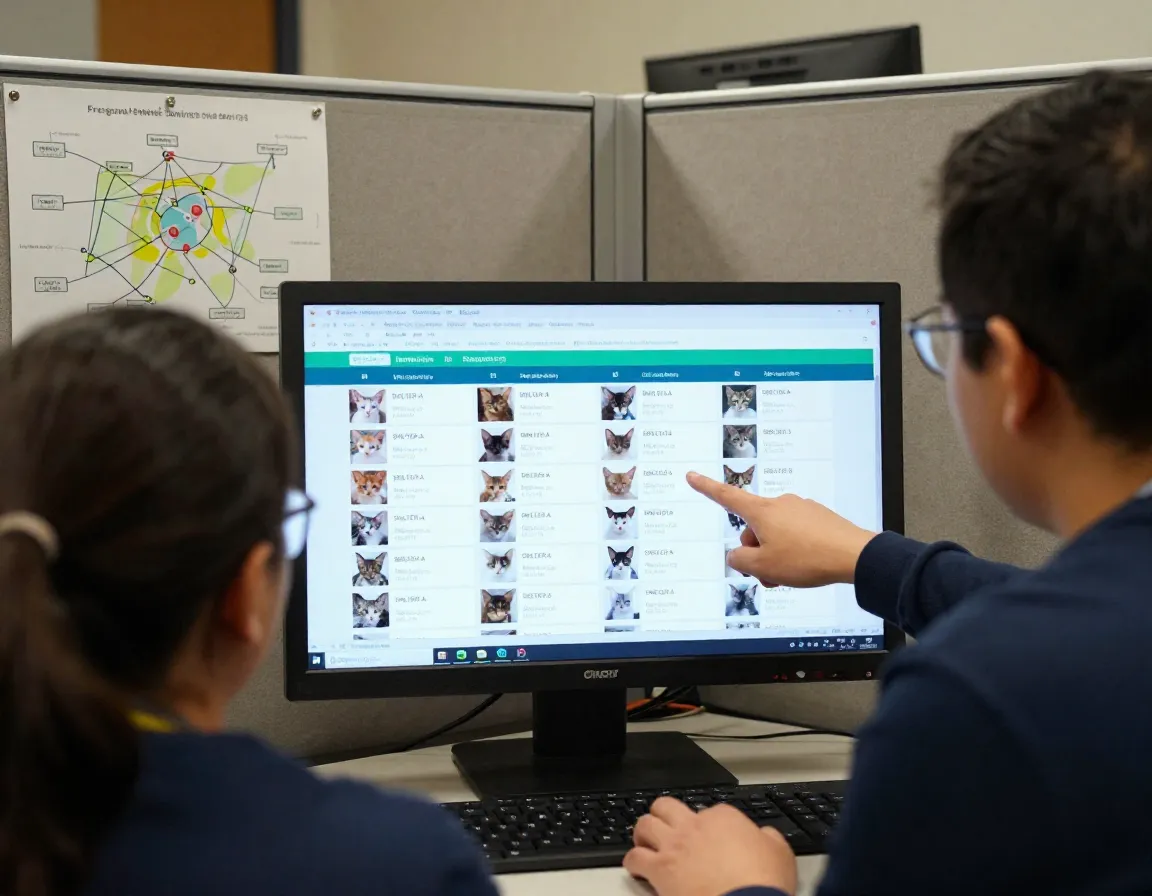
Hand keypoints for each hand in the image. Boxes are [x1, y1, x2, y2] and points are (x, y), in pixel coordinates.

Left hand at [626, 798, 796, 895]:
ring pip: (645, 824)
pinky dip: (633, 861)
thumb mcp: (780, 854)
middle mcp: (694, 825)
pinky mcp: (660, 869)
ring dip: (643, 833)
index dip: (707, 825)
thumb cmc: (762, 884)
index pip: (709, 810)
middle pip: (666, 806)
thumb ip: (769, 839)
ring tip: (646, 843)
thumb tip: (766, 836)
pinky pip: (635, 858)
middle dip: (663, 815)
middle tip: (664, 827)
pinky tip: (637, 867)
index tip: (707, 836)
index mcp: (724, 818)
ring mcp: (674, 845)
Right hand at [688, 472, 875, 587]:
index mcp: (762, 511)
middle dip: (756, 551)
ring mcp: (801, 509)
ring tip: (790, 574)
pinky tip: (806, 564)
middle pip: (754, 528)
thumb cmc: (807, 559)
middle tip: (769, 572)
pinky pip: (796, 534)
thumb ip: (740, 561)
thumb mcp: (763, 567)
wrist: (853, 556)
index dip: (706, 487)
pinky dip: (794, 550)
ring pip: (775, 534)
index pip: (727, 497)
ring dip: (775, 554)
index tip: (693, 476)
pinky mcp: (818, 518)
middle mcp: (780, 504)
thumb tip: (737, 554)